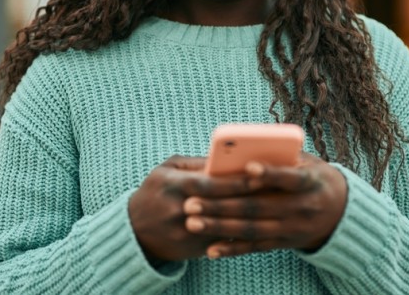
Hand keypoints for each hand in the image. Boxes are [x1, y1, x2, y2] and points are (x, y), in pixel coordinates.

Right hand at [128, 155, 261, 262]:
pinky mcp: (193, 250)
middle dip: (249, 196)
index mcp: (174, 186)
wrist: (133, 231)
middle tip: (274, 189)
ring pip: (225, 226)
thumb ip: (195, 164)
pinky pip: (222, 242)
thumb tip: (225, 158)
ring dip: (249, 217)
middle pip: (221, 204)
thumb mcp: (167, 170)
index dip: (234, 179)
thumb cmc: (156, 192)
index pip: (209, 183)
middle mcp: (179, 211)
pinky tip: (259, 225)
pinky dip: (240, 233)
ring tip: (272, 207)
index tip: (258, 173)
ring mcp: (187, 234)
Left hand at [181, 152, 346, 258]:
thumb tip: (245, 149)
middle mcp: (301, 208)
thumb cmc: (314, 177)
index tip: (248, 167)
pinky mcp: (284, 243)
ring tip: (192, 222)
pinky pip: (255, 247)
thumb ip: (283, 157)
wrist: (341, 213)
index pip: (290, 178)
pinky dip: (232, 249)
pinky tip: (210, 249)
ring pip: (251, 229)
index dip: (271, 173)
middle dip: (222, 204)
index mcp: (310, 183)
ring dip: (219, 226)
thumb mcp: (309, 163)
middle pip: (258, 206)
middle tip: (192, 200)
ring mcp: (291, 229)